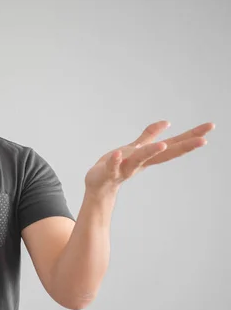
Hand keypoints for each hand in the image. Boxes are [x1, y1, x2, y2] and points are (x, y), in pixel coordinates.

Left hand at [84, 120, 214, 197]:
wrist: (98, 186)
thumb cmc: (118, 166)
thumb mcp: (135, 149)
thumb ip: (149, 136)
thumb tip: (167, 123)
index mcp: (149, 156)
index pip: (173, 145)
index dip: (191, 137)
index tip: (210, 127)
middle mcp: (141, 163)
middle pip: (165, 154)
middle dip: (184, 146)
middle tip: (204, 140)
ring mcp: (125, 169)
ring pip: (140, 160)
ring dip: (150, 153)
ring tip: (161, 145)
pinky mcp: (108, 173)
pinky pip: (112, 167)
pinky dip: (115, 161)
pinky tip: (118, 154)